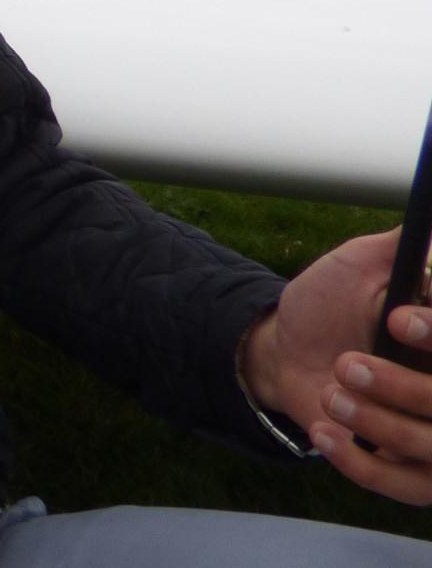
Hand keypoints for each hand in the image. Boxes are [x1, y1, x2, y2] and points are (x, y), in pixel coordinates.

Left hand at [241, 228, 431, 502]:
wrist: (285, 354)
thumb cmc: (327, 305)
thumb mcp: (358, 265)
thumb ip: (398, 248)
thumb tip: (429, 216)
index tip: (397, 319)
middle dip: (402, 386)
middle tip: (348, 363)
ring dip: (378, 421)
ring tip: (331, 392)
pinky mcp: (411, 472)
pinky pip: (410, 488)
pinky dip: (363, 464)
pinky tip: (326, 430)